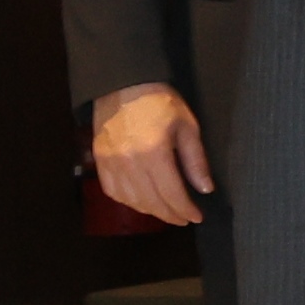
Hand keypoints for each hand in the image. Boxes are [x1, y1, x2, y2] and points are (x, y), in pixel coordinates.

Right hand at [87, 84, 208, 227]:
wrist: (122, 86)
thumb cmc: (160, 103)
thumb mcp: (187, 127)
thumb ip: (195, 161)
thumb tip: (205, 189)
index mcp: (153, 153)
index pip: (171, 194)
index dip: (185, 210)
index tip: (197, 217)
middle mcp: (129, 162)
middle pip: (151, 201)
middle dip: (170, 215)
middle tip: (184, 219)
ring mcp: (110, 163)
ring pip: (131, 200)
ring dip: (150, 211)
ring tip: (167, 211)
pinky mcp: (99, 160)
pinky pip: (112, 191)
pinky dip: (128, 201)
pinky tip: (142, 202)